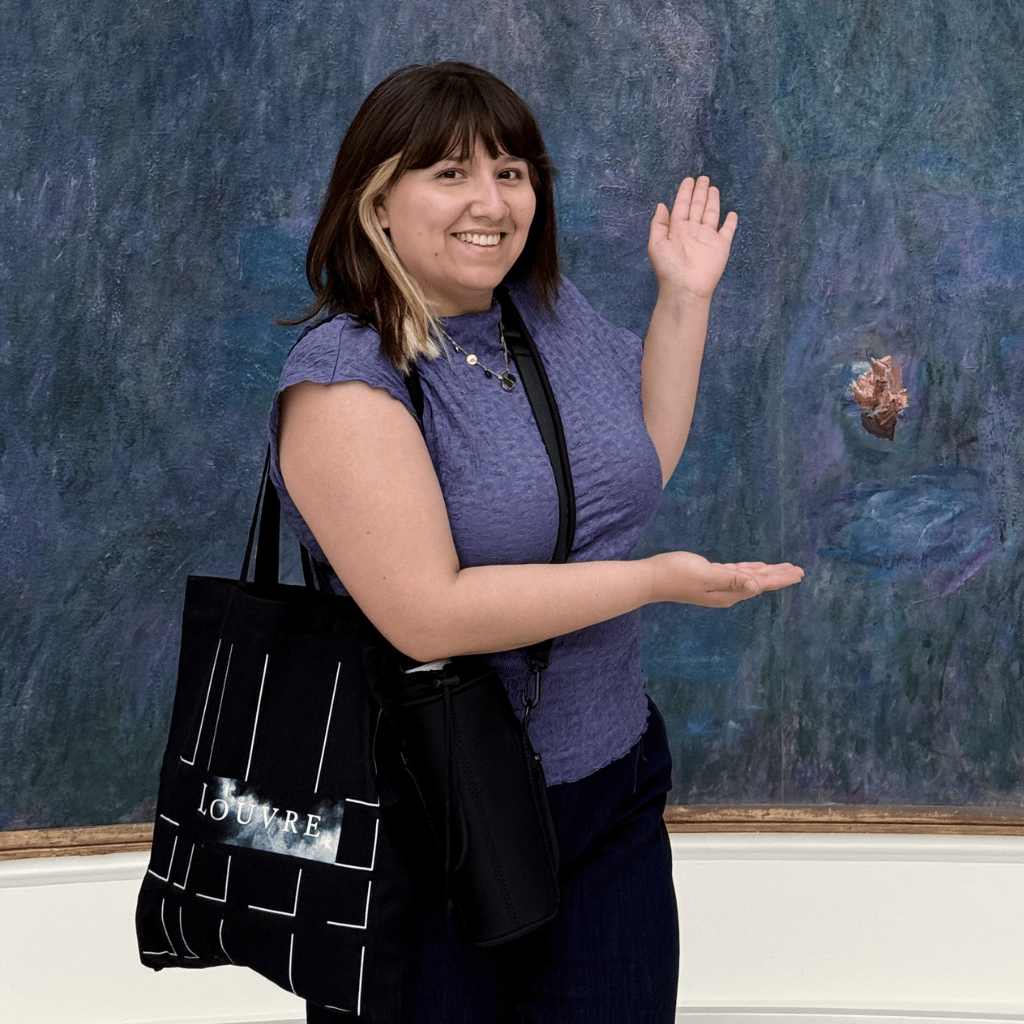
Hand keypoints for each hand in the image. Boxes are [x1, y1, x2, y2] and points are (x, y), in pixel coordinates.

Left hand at [647, 176, 737, 301]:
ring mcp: (707, 237)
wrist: (685, 288)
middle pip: (697, 206)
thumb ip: (658, 224)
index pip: (681, 206)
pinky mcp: (721, 245)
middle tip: (703, 178)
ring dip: (712, 201)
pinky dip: (730, 222)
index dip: (684, 193)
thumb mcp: (656, 244)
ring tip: (713, 187)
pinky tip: (731, 213)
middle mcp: (692, 231)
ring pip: (711, 214)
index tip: (688, 180)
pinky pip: (727, 231)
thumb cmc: (669, 267)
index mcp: (677, 229)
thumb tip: (661, 205)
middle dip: (699, 192)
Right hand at [650, 551, 803, 608]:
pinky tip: (756, 568)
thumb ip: (732, 580)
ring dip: (767, 573)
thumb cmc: (677, 574)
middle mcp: (726, 591)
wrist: (651, 579)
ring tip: (784, 569)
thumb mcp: (707, 575)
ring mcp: (718, 586)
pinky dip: (750, 570)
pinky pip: (737, 574)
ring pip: (750, 578)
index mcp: (728, 592)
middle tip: (799, 571)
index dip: (780, 578)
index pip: (760, 584)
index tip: (798, 573)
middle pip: (758, 582)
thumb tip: (757, 588)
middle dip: (779, 576)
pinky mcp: (710, 577)